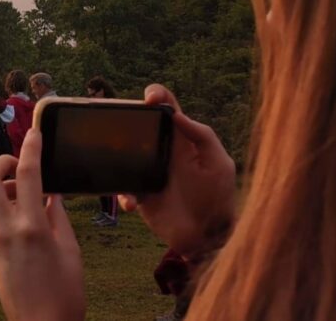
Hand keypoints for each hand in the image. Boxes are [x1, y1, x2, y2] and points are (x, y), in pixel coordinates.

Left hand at [0, 129, 84, 320]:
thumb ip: (58, 217)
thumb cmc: (64, 295)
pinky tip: (26, 213)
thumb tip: (51, 193)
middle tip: (21, 165)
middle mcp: (4, 230)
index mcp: (30, 227)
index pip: (27, 175)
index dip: (30, 148)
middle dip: (2, 163)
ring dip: (3, 185)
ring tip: (30, 194)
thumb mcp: (70, 251)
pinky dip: (4, 204)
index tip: (34, 133)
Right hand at [118, 84, 235, 256]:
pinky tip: (131, 202)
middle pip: (140, 127)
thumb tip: (176, 113)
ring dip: (116, 156)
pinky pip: (121, 187)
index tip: (148, 97)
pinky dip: (122, 193)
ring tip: (120, 166)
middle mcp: (163, 152)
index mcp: (183, 141)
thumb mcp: (218, 165)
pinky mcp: (139, 193)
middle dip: (127, 122)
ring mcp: (149, 172)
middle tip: (118, 124)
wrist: (205, 238)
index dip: (157, 97)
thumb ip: (202, 137)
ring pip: (124, 154)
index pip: (169, 110)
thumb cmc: (217, 199)